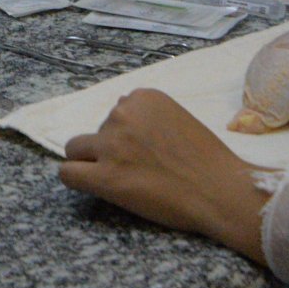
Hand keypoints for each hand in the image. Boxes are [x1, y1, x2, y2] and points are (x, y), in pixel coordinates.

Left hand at [59, 89, 272, 263]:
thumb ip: (148, 118)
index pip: (118, 111)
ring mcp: (111, 145)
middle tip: (136, 168)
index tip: (145, 150)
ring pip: (76, 149)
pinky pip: (68, 173)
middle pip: (98, 129)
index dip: (127, 134)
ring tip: (119, 179)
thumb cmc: (208, 160)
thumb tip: (121, 128)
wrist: (220, 190)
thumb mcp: (177, 118)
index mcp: (142, 97)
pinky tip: (93, 185)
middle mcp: (122, 114)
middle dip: (110, 146)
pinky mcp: (105, 176)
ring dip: (91, 161)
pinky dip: (77, 178)